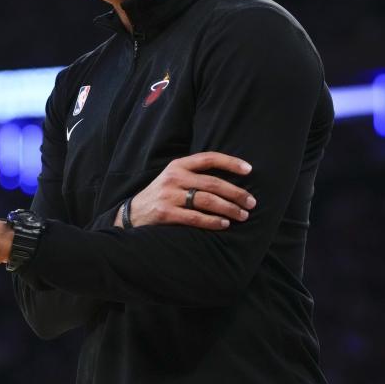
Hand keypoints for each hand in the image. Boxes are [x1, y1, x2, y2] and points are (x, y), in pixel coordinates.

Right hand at [118, 152, 255, 230]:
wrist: (133, 214)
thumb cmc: (162, 196)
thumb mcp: (174, 179)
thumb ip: (195, 176)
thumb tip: (232, 180)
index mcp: (178, 165)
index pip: (208, 158)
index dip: (230, 162)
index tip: (249, 169)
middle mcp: (173, 177)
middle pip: (212, 183)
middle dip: (236, 193)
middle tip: (251, 202)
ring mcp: (169, 195)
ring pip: (206, 200)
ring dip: (228, 209)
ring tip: (242, 215)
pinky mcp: (166, 213)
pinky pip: (195, 217)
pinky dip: (213, 221)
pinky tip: (224, 224)